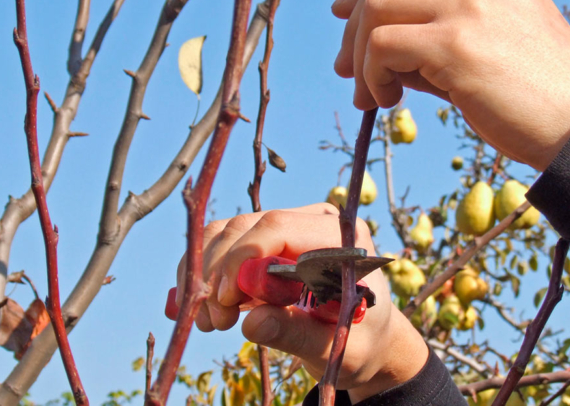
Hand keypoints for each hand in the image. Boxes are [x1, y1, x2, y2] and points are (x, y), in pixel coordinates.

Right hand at [174, 203, 427, 401]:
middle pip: (247, 227)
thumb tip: (252, 324)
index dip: (243, 258)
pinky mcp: (267, 241)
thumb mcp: (335, 347)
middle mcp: (313, 221)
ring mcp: (289, 227)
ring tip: (211, 322)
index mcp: (341, 238)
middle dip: (220, 273)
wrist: (365, 339)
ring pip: (227, 233)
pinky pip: (222, 244)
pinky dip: (204, 274)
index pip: (280, 227)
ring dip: (206, 275)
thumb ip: (298, 335)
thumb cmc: (360, 342)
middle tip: (215, 321)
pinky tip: (204, 310)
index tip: (227, 301)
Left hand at [333, 0, 569, 170]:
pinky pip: (382, 46)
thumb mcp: (490, 42)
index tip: (346, 15)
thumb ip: (436, 31)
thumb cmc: (538, 95)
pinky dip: (371, 75)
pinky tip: (387, 101)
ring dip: (359, 57)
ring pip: (375, 9)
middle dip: (353, 24)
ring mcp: (469, 5)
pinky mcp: (456, 45)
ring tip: (370, 96)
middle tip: (346, 69)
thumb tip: (367, 45)